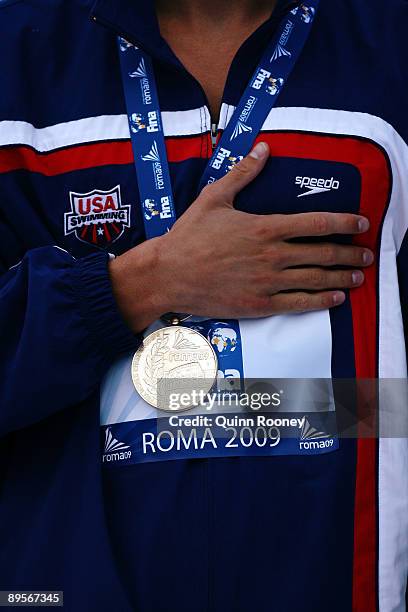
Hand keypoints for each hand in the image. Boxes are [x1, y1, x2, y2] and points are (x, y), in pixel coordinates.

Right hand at [110, 142, 373, 332]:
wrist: (168, 275)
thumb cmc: (188, 237)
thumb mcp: (214, 198)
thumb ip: (243, 173)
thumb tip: (263, 149)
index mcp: (265, 228)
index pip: (316, 223)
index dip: (343, 223)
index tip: (361, 224)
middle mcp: (272, 255)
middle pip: (323, 254)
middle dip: (350, 254)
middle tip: (367, 255)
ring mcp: (268, 282)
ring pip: (315, 280)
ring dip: (341, 277)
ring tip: (358, 275)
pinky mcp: (259, 304)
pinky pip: (298, 304)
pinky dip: (321, 301)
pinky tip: (335, 298)